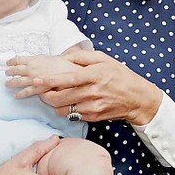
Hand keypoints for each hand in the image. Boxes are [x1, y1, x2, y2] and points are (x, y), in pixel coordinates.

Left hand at [7, 48, 160, 124]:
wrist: (138, 99)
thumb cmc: (121, 76)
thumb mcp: (104, 59)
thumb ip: (82, 57)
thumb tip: (63, 58)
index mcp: (94, 75)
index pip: (68, 79)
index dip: (50, 80)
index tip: (37, 79)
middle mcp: (92, 92)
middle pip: (60, 97)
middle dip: (45, 95)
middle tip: (41, 89)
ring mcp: (92, 107)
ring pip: (63, 109)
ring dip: (54, 103)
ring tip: (54, 95)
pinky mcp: (93, 117)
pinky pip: (72, 115)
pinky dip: (66, 109)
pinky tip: (69, 102)